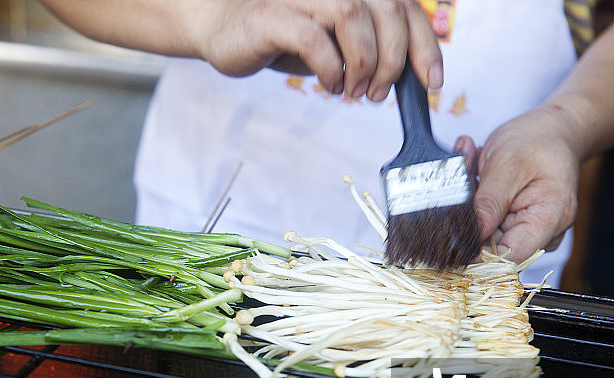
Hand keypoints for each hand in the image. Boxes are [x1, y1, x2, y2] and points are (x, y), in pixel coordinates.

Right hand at [195, 0, 442, 99]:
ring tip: (355, 91)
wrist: (222, 29)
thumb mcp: (334, 43)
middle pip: (386, 8)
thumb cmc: (281, 36)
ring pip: (352, 14)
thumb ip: (368, 49)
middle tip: (379, 93)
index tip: (432, 81)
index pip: (405, 7)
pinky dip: (329, 67)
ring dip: (364, 62)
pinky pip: (312, 38)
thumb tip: (406, 76)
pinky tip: (330, 84)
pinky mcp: (271, 16)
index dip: (425, 44)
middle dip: (394, 59)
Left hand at [455, 105, 580, 263]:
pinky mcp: (512, 223)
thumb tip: (471, 238)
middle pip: (491, 245)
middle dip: (470, 216)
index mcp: (548, 219)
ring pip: (483, 232)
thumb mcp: (507, 166)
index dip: (477, 254)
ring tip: (475, 164)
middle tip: (466, 174)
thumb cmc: (537, 142)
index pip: (510, 258)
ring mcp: (525, 229)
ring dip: (472, 202)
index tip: (452, 236)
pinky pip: (484, 221)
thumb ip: (488, 204)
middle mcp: (540, 232)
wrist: (552, 130)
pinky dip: (475, 199)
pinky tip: (478, 171)